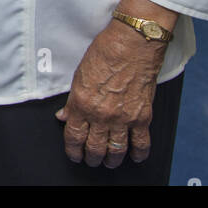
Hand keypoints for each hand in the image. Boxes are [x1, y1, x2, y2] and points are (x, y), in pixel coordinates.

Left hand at [56, 19, 166, 167]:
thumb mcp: (79, 76)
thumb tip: (64, 116)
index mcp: (82, 104)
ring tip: (109, 162)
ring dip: (111, 160)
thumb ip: (72, 101)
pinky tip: (134, 157)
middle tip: (90, 160)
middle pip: (95, 147)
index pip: (73, 136)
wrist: (132, 45)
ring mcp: (124, 118)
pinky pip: (141, 143)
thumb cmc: (104, 54)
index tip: (73, 154)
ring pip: (116, 150)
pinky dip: (138, 153)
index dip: (72, 149)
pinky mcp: (143, 117)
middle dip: (91, 158)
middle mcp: (102, 115)